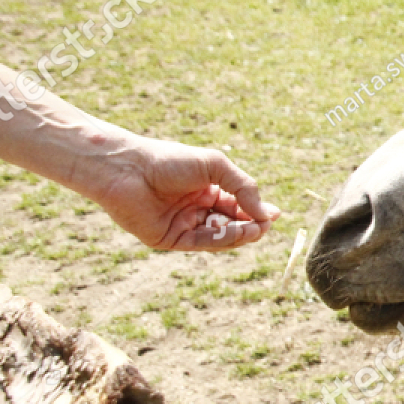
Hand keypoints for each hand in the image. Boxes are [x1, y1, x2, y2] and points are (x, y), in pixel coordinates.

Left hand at [89, 135, 280, 251]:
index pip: (238, 205)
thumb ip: (243, 188)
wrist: (128, 169)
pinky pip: (202, 243)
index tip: (275, 215)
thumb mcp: (215, 166)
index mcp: (207, 189)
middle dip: (251, 225)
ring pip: (220, 236)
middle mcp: (196, 208)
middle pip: (232, 223)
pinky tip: (236, 232)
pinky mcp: (171, 239)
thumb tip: (269, 214)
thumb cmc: (169, 160)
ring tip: (255, 229)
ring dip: (240, 234)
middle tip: (265, 225)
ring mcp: (184, 224)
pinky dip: (221, 239)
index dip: (256, 211)